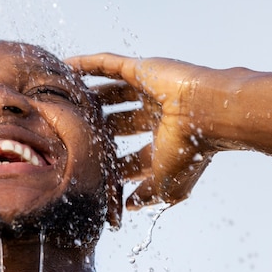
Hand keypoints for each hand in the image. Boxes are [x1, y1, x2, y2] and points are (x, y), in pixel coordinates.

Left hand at [66, 55, 216, 209]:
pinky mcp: (141, 69)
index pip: (132, 156)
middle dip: (97, 130)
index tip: (89, 171)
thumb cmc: (191, 150)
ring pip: (110, 93)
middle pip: (118, 123)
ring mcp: (149, 90)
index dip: (113, 164)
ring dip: (89, 97)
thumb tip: (129, 207)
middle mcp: (156, 114)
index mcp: (165, 141)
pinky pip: (108, 64)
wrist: (209, 114)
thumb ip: (146, 196)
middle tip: (68, 136)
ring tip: (62, 102)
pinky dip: (86, 64)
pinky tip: (65, 66)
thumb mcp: (166, 184)